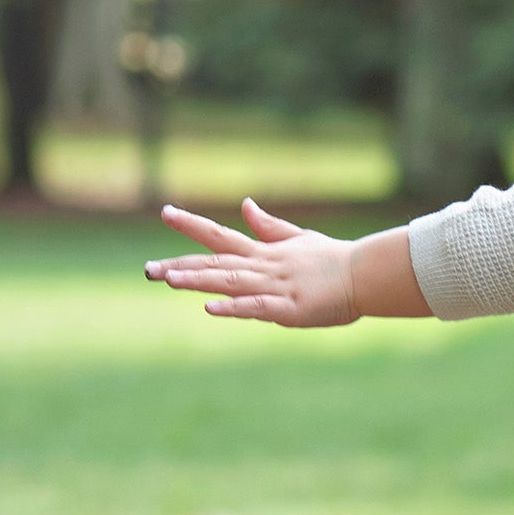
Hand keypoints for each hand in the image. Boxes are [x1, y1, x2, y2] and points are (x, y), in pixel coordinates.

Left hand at [145, 199, 357, 326]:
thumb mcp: (300, 238)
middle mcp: (263, 267)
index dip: (192, 224)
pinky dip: (233, 308)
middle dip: (179, 266)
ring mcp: (275, 288)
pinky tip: (210, 308)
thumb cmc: (335, 259)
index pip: (220, 235)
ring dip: (198, 282)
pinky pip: (256, 308)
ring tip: (168, 281)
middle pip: (214, 264)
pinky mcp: (289, 309)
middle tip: (147, 269)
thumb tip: (247, 205)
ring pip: (229, 282)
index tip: (166, 212)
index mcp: (264, 252)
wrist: (366, 274)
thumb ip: (270, 226)